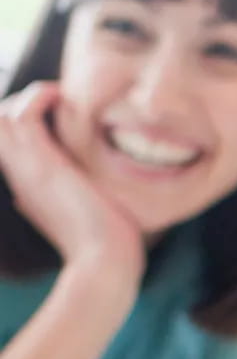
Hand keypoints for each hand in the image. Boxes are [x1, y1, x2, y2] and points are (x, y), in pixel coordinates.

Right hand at [0, 81, 144, 278]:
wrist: (105, 261)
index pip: (8, 141)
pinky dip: (41, 96)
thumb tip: (44, 196)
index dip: (23, 120)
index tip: (55, 112)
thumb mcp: (79, 219)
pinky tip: (69, 101)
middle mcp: (21, 173)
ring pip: (3, 116)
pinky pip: (24, 114)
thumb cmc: (102, 244)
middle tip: (59, 100)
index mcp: (28, 184)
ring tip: (63, 98)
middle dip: (23, 102)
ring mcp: (28, 167)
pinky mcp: (45, 163)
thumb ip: (61, 202)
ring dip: (32, 97)